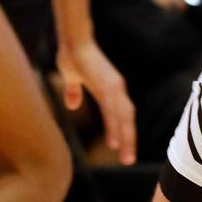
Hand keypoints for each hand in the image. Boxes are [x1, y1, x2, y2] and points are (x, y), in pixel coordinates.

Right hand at [56, 40, 136, 164]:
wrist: (73, 41)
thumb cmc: (73, 56)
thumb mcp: (72, 78)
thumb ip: (74, 91)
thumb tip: (73, 105)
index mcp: (111, 90)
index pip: (121, 116)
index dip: (122, 132)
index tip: (121, 149)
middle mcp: (117, 90)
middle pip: (127, 120)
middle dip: (128, 140)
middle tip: (128, 160)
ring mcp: (114, 87)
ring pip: (123, 118)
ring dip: (126, 138)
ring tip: (125, 156)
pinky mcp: (108, 85)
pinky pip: (114, 111)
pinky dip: (116, 127)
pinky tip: (116, 141)